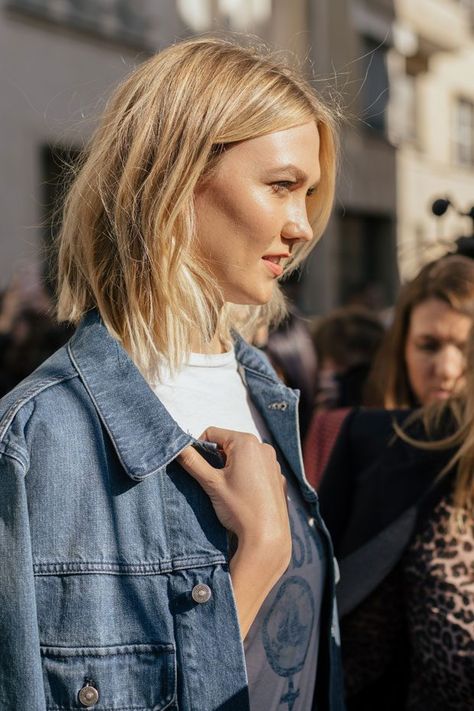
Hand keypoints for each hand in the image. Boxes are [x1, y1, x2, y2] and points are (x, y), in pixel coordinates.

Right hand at [177, 427, 289, 549]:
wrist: (267, 537)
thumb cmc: (240, 508)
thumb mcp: (211, 482)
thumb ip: (192, 461)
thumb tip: (177, 447)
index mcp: (246, 442)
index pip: (213, 433)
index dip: (200, 448)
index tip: (198, 467)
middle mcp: (263, 447)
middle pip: (228, 444)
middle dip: (217, 459)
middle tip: (212, 481)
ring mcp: (273, 462)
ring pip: (242, 457)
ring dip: (231, 467)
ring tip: (228, 490)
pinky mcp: (278, 476)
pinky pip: (256, 468)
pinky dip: (246, 476)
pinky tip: (243, 495)